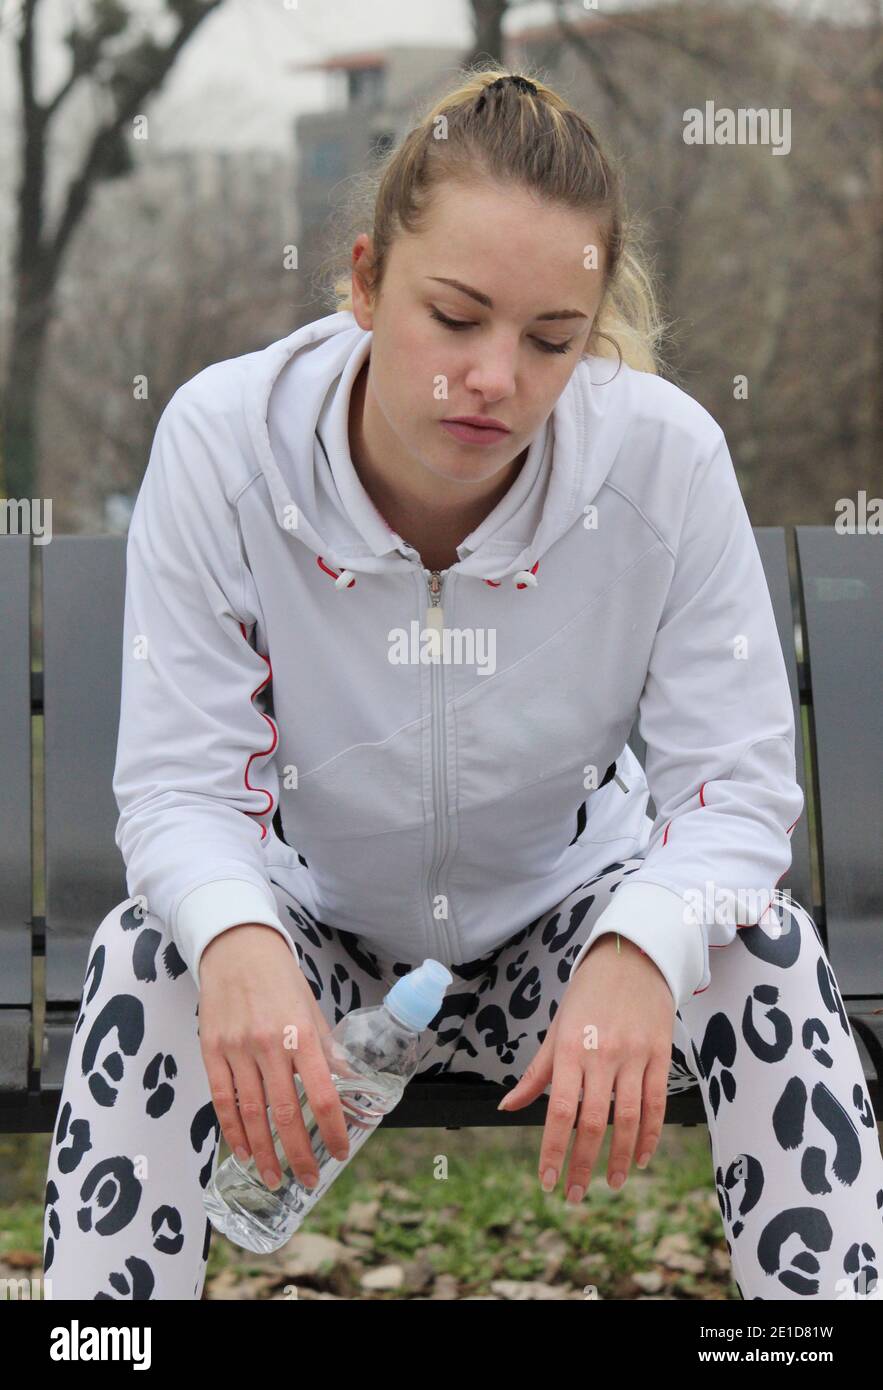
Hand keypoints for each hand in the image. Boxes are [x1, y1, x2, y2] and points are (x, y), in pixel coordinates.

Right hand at [197, 923, 349, 1190]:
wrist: (237, 949)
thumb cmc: (281, 980)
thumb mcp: (313, 1011)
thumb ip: (327, 1052)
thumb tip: (350, 1088)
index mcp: (302, 1034)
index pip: (322, 1093)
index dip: (334, 1128)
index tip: (340, 1152)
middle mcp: (269, 1044)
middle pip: (286, 1112)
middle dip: (299, 1153)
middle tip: (308, 1180)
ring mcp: (237, 1049)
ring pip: (251, 1113)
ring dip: (264, 1152)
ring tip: (274, 1178)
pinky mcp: (211, 1050)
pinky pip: (222, 1099)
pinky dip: (233, 1130)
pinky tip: (243, 1151)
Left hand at [498, 933, 674, 1202]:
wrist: (631, 959)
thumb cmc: (586, 996)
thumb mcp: (556, 1030)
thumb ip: (536, 1074)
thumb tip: (506, 1108)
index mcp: (569, 1049)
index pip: (559, 1111)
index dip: (553, 1150)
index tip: (546, 1181)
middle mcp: (602, 1054)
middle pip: (594, 1122)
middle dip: (584, 1164)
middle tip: (575, 1195)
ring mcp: (634, 1055)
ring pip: (629, 1118)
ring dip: (620, 1157)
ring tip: (612, 1184)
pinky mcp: (660, 1055)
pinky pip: (656, 1103)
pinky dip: (650, 1136)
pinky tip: (641, 1157)